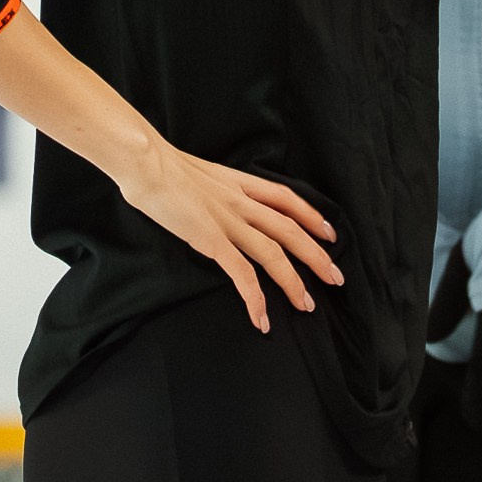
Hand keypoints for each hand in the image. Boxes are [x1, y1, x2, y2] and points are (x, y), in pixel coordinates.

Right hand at [116, 136, 342, 332]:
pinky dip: (255, 298)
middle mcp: (240, 201)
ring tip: (306, 305)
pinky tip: (261, 318)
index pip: (286, 198)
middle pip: (289, 229)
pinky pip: (241, 273)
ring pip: (273, 254)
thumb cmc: (159, 166)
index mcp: (238, 182)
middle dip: (316, 255)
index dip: (311, 216)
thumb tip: (210, 199)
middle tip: (335, 278)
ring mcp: (228, 221)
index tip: (328, 233)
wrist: (146, 162)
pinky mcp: (211, 239)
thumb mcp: (197, 172)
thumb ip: (211, 188)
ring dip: (293, 282)